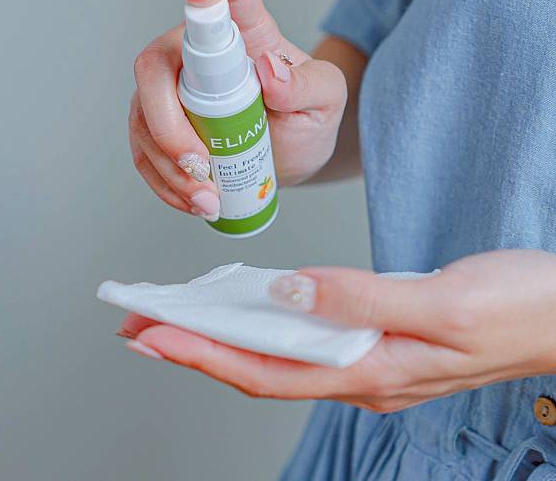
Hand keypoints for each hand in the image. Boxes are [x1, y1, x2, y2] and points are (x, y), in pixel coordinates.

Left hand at [119, 249, 555, 411]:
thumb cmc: (517, 308)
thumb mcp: (444, 304)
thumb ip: (365, 301)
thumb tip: (289, 291)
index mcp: (372, 370)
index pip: (265, 369)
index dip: (203, 354)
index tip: (152, 334)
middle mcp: (362, 371)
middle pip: (261, 365)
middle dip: (196, 346)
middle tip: (144, 324)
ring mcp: (370, 355)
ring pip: (281, 351)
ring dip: (226, 334)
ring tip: (182, 315)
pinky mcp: (379, 333)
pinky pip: (307, 333)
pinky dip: (267, 321)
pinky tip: (252, 307)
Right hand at [130, 0, 346, 220]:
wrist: (291, 156)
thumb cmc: (307, 118)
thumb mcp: (326, 101)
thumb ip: (308, 85)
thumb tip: (268, 71)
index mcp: (244, 30)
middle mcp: (196, 54)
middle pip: (155, 65)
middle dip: (168, 124)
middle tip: (202, 168)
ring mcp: (172, 91)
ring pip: (141, 117)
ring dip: (168, 166)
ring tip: (208, 200)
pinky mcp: (160, 127)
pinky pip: (144, 153)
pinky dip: (164, 183)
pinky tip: (194, 202)